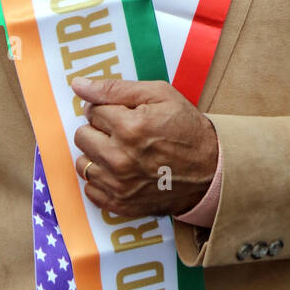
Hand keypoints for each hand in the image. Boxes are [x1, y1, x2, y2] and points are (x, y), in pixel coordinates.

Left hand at [70, 76, 218, 219]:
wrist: (211, 170)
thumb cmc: (186, 128)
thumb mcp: (159, 95)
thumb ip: (115, 88)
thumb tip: (78, 85)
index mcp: (129, 128)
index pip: (91, 111)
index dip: (108, 110)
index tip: (124, 115)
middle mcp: (120, 159)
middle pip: (82, 136)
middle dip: (99, 130)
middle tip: (123, 132)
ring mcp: (119, 185)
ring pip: (82, 162)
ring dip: (97, 154)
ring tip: (121, 152)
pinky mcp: (120, 204)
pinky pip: (90, 188)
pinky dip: (101, 179)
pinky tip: (120, 171)